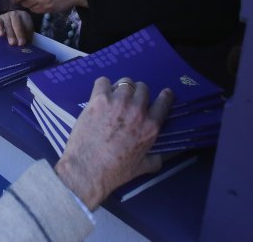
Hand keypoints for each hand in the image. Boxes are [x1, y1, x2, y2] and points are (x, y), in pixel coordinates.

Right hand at [0, 10, 33, 45]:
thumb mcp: (25, 33)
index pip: (27, 23)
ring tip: (12, 43)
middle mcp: (15, 14)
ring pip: (8, 23)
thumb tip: (26, 47)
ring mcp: (5, 16)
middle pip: (17, 22)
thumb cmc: (19, 32)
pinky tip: (1, 35)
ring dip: (10, 34)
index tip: (26, 42)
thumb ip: (26, 38)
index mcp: (24, 16)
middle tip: (20, 44)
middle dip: (19, 34)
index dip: (27, 33)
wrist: (9, 27)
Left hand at [54, 77, 172, 209]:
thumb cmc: (115, 171)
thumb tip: (160, 157)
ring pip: (125, 82)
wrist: (87, 170)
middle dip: (137, 93)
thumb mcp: (142, 167)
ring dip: (121, 88)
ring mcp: (117, 103)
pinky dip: (103, 86)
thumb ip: (155, 159)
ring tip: (114, 98)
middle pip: (142, 88)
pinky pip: (103, 81)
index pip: (164, 101)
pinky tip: (100, 95)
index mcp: (150, 127)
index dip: (164, 96)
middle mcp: (137, 111)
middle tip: (129, 101)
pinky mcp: (98, 100)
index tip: (163, 94)